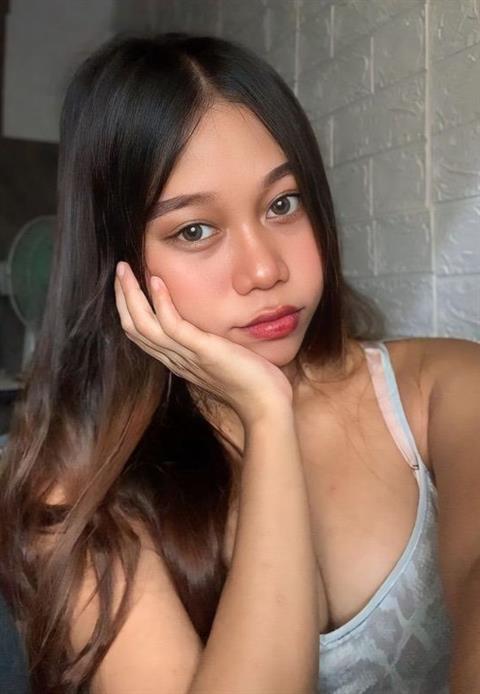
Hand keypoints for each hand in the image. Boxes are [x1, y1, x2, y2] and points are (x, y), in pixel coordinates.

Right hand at [114, 262, 292, 425]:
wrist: (265, 404)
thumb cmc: (250, 381)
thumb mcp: (220, 357)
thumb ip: (206, 343)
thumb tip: (206, 325)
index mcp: (177, 361)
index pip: (141, 334)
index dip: (129, 308)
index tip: (127, 283)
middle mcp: (175, 359)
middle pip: (134, 328)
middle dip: (123, 297)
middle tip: (119, 269)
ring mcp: (186, 356)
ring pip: (144, 326)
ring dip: (131, 296)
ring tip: (125, 270)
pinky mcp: (202, 351)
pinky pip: (172, 326)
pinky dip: (161, 303)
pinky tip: (156, 282)